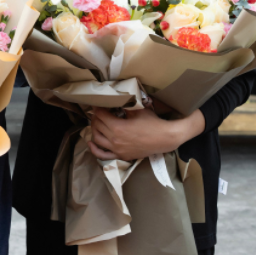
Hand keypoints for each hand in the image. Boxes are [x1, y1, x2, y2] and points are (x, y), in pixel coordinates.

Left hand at [88, 106, 204, 161]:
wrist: (164, 139)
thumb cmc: (152, 123)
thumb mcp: (137, 110)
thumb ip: (124, 105)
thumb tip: (115, 99)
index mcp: (117, 127)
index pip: (100, 115)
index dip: (98, 108)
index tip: (98, 104)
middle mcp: (114, 140)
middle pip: (97, 125)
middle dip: (96, 116)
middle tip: (99, 111)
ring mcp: (117, 150)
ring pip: (97, 139)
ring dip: (94, 129)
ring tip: (97, 122)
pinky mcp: (121, 156)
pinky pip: (103, 155)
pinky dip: (95, 149)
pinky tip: (91, 142)